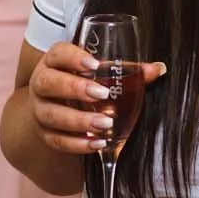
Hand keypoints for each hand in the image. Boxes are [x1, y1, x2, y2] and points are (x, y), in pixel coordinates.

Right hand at [27, 43, 166, 155]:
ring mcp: (39, 109)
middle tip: (102, 94)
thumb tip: (159, 69)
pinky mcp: (44, 133)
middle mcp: (41, 83)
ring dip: (79, 121)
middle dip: (75, 89)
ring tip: (105, 124)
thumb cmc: (82, 80)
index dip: (73, 58)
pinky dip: (77, 144)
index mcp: (54, 61)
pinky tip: (98, 144)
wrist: (53, 102)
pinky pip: (56, 140)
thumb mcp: (98, 71)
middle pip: (48, 83)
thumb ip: (127, 69)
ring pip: (52, 115)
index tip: (95, 64)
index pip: (57, 53)